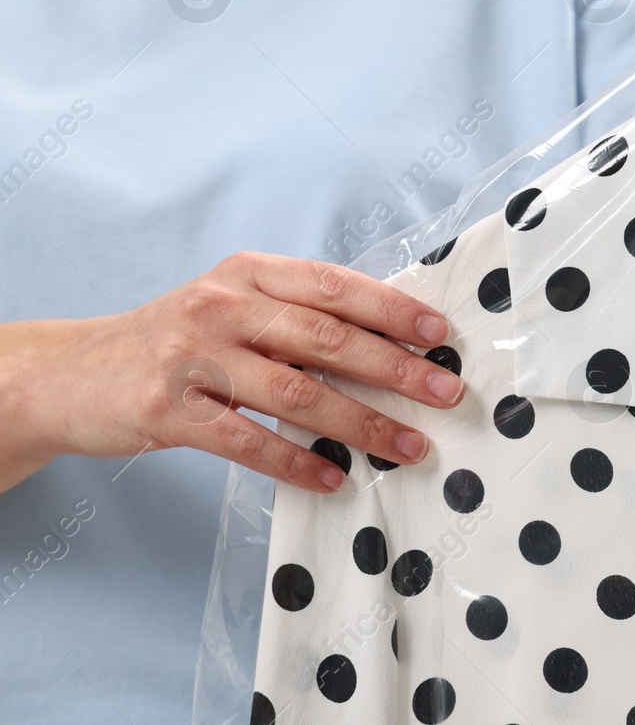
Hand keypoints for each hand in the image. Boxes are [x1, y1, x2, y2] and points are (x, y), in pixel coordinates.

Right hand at [0, 252, 461, 494]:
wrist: (70, 373)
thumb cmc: (176, 341)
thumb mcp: (232, 307)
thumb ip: (296, 316)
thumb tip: (389, 341)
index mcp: (248, 274)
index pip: (334, 286)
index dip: (391, 308)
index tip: (439, 332)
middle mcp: (222, 307)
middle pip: (326, 338)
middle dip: (395, 367)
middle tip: (446, 391)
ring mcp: (193, 358)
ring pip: (296, 393)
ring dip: (362, 424)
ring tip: (410, 445)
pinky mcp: (169, 411)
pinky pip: (248, 442)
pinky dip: (297, 463)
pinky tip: (334, 478)